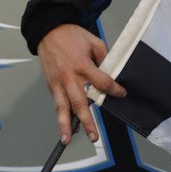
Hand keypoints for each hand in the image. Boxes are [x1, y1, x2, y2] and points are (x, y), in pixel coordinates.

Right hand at [37, 23, 126, 144]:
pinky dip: (61, 115)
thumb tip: (111, 72)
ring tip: (67, 139)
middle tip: (94, 136)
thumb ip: (104, 58)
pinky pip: (57, 103)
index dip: (114, 90)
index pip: (102, 83)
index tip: (122, 94)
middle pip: (80, 103)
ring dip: (65, 125)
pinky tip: (65, 127)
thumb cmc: (72, 36)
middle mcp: (70, 78)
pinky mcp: (51, 85)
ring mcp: (58, 83)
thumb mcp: (94, 42)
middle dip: (87, 121)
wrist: (48, 31)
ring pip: (62, 108)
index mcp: (83, 65)